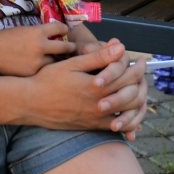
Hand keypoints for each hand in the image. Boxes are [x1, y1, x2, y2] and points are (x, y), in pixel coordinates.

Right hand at [0, 21, 74, 76]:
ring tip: (60, 63)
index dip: (64, 30)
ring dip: (58, 62)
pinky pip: (45, 72)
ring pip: (56, 62)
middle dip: (70, 48)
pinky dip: (46, 71)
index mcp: (38, 32)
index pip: (59, 28)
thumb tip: (51, 36)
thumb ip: (38, 33)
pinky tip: (46, 71)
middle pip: (65, 47)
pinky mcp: (33, 73)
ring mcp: (37, 61)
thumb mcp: (23, 30)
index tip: (66, 32)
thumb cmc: (4, 37)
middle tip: (72, 49)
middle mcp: (41, 45)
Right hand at [26, 41, 145, 133]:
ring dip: (138, 101)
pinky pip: (116, 127)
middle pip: (132, 94)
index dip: (138, 67)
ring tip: (139, 90)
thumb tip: (120, 47)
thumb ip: (98, 57)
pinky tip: (129, 110)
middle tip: (142, 73)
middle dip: (141, 82)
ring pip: (128, 112)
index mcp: (96, 87)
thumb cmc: (49, 80)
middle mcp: (100, 105)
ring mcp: (96, 118)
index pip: (127, 76)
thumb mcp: (72, 64)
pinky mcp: (91, 127)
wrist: (31, 103)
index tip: (141, 60)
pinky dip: (127, 119)